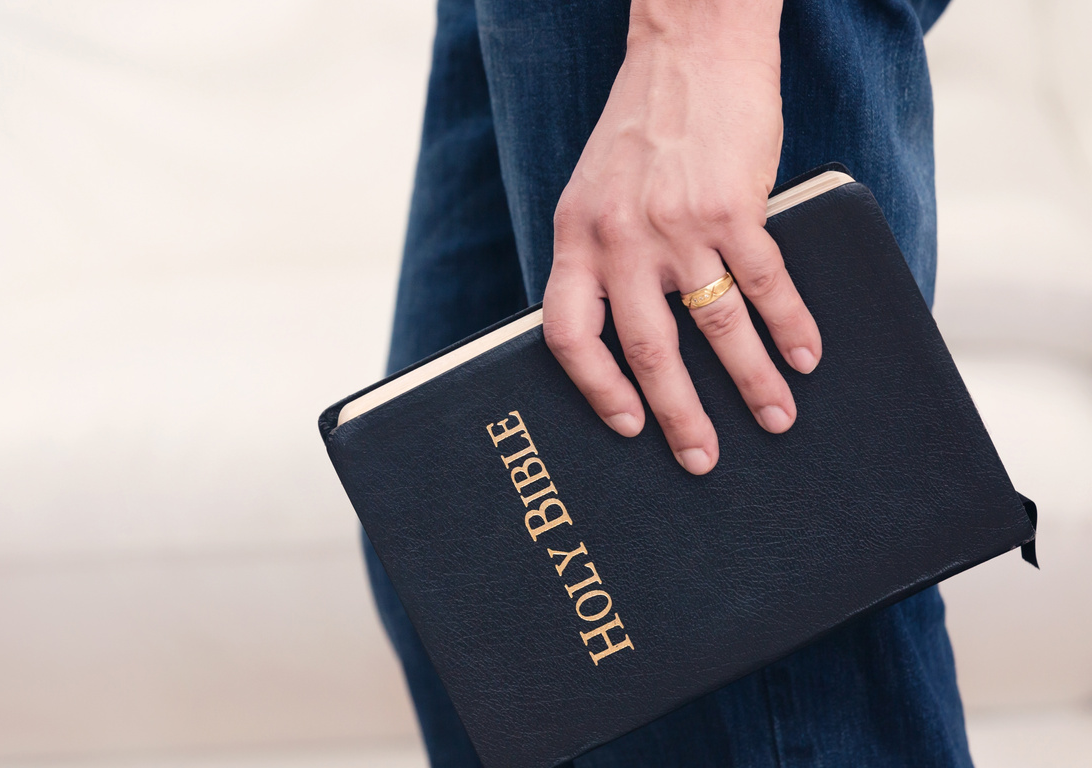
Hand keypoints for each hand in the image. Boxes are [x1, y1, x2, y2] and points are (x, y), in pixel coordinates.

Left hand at [542, 1, 820, 474]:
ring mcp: (677, 223)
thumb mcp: (591, 191)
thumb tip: (619, 332)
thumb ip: (597, 256)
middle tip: (701, 459)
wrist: (689, 47)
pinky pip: (766, 282)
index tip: (623, 425)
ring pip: (715, 325)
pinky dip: (790, 326)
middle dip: (677, 414)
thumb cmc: (641, 126)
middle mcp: (620, 238)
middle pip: (646, 348)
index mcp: (575, 237)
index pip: (566, 333)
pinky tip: (806, 356)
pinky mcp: (733, 204)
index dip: (592, 388)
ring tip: (775, 420)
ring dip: (749, 382)